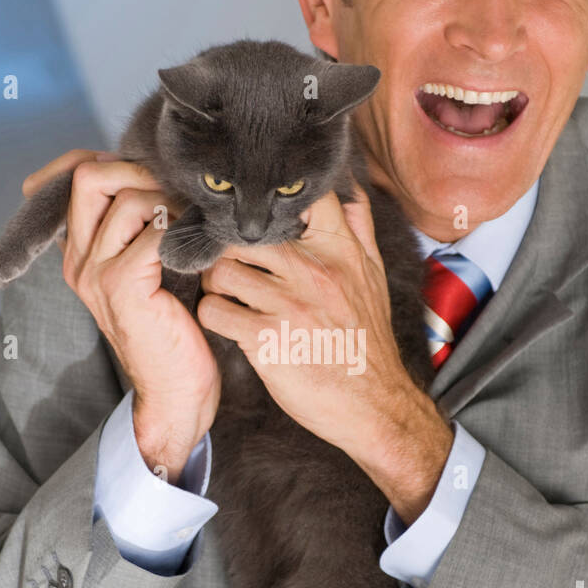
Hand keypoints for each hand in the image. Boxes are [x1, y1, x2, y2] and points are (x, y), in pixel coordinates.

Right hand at [22, 149, 219, 478]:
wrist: (177, 396)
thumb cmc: (178, 334)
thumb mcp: (158, 273)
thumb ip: (151, 231)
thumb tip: (175, 180)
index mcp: (81, 253)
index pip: (77, 176)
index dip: (115, 159)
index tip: (159, 174)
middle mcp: (80, 259)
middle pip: (91, 175)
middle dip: (142, 172)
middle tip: (182, 197)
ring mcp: (96, 273)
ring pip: (130, 200)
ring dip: (174, 205)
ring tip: (200, 230)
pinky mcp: (122, 286)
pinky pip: (155, 232)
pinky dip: (186, 234)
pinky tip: (204, 253)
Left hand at [197, 186, 452, 522]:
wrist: (373, 404)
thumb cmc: (366, 339)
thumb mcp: (373, 275)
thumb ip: (359, 227)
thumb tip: (349, 184)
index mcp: (340, 250)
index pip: (300, 197)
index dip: (269, 197)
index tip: (257, 213)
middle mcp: (313, 271)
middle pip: (241, 232)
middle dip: (227, 248)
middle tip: (227, 263)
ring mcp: (288, 304)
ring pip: (219, 271)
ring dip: (215, 285)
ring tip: (227, 296)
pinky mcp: (266, 339)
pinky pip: (214, 311)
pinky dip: (213, 317)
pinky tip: (229, 324)